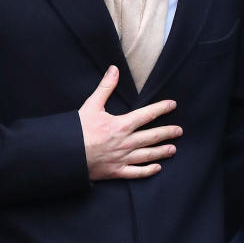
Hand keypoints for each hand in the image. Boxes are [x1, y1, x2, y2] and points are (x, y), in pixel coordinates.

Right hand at [79, 66, 181, 180]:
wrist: (64, 154)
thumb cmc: (77, 130)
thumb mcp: (91, 105)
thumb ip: (105, 87)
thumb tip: (114, 69)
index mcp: (121, 125)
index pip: (147, 114)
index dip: (162, 108)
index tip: (173, 105)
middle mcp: (125, 142)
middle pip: (152, 136)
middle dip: (167, 132)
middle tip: (179, 131)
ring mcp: (122, 158)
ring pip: (147, 155)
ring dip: (162, 152)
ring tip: (173, 149)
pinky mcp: (115, 172)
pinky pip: (135, 173)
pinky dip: (147, 171)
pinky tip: (157, 168)